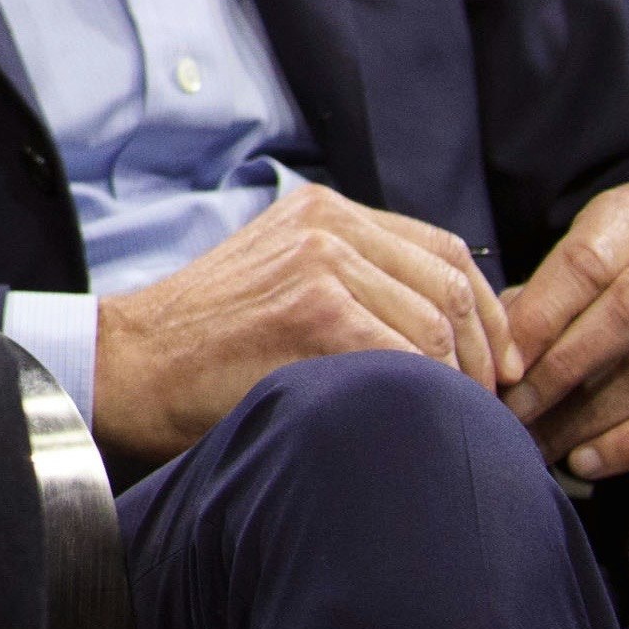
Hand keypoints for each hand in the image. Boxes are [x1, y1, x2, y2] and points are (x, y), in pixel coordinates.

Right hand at [88, 183, 513, 467]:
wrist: (130, 362)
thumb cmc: (204, 340)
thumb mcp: (279, 275)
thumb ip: (350, 276)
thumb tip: (447, 324)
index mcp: (322, 209)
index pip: (445, 249)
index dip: (489, 312)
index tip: (498, 364)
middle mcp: (327, 224)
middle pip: (453, 286)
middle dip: (483, 354)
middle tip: (486, 404)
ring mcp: (320, 263)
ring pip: (438, 325)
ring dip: (458, 382)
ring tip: (452, 419)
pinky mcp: (315, 311)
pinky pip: (408, 355)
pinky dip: (423, 392)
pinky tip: (412, 418)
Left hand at [501, 181, 628, 475]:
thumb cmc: (615, 265)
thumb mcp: (586, 252)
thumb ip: (544, 290)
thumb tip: (499, 344)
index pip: (585, 265)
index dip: (539, 318)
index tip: (499, 366)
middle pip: (625, 314)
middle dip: (559, 369)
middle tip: (511, 411)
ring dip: (588, 416)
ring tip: (537, 444)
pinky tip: (584, 462)